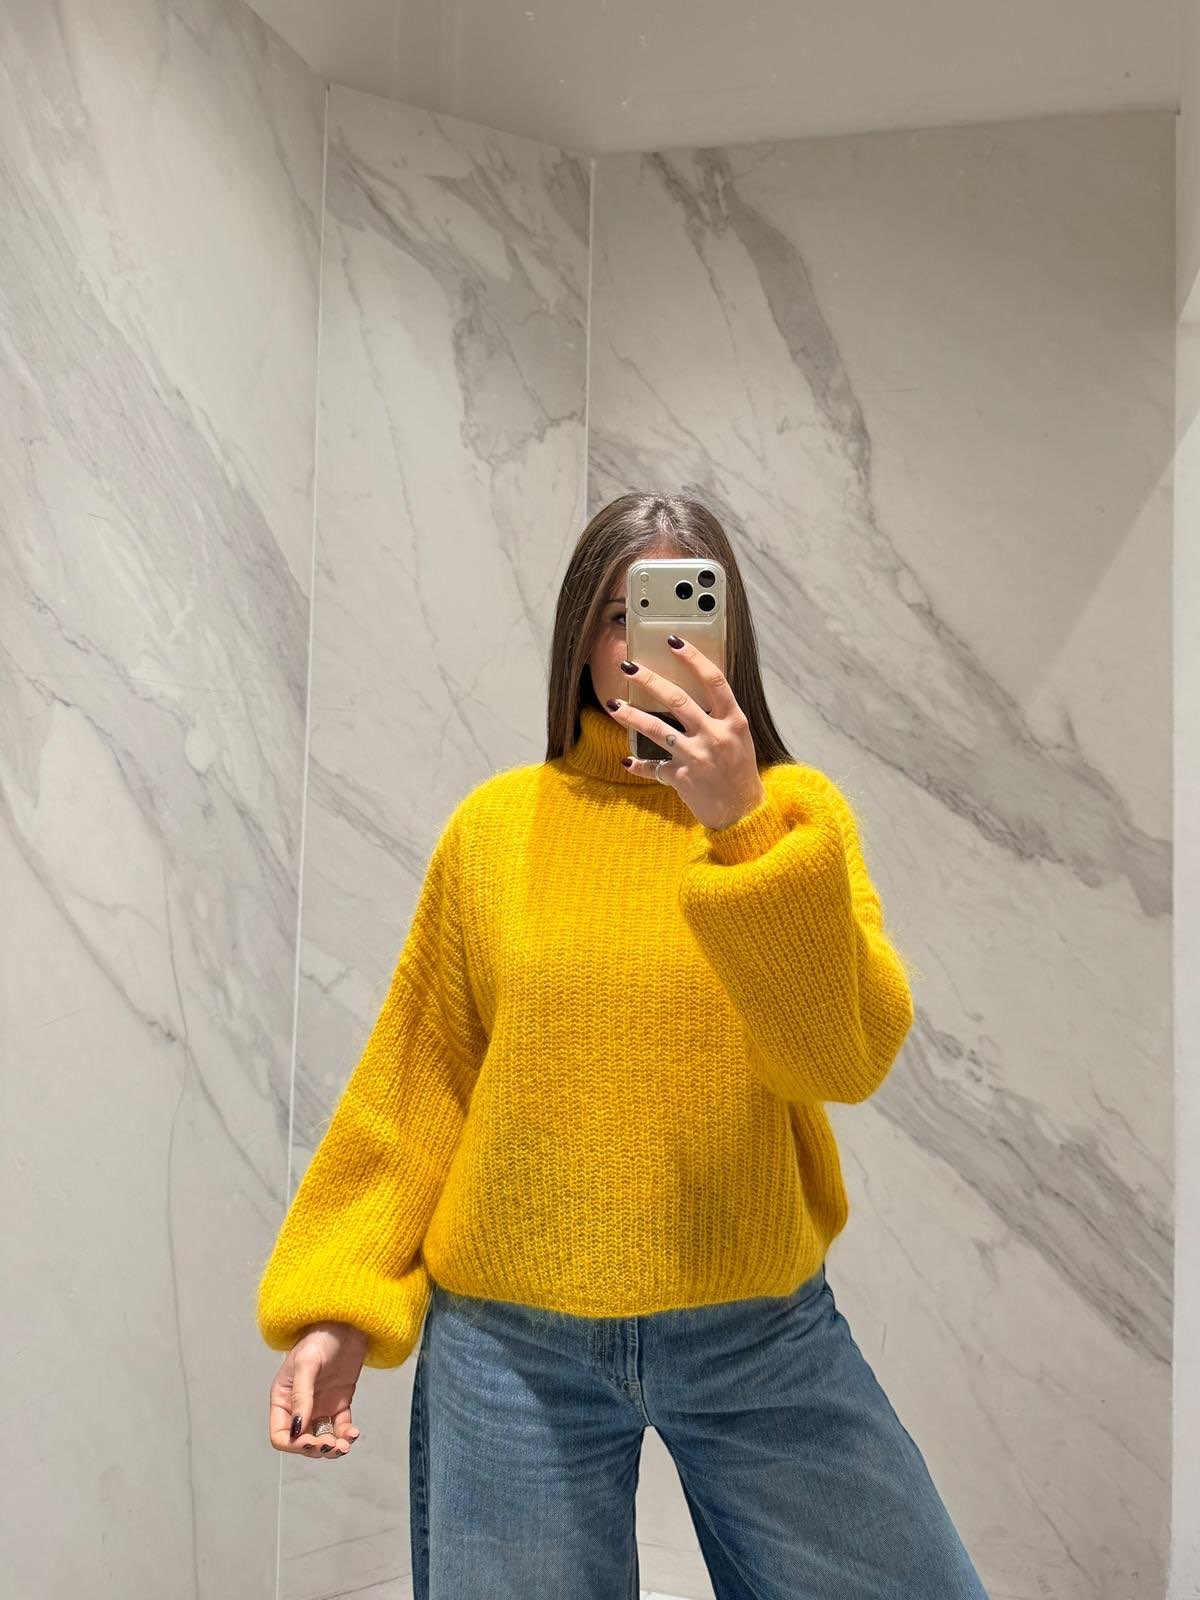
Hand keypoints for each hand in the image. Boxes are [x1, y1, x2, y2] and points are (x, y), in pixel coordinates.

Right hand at [268, 1320, 368, 1458]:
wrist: (349, 1322)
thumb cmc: (321, 1336)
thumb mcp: (307, 1363)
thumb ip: (302, 1395)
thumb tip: (297, 1428)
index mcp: (283, 1398)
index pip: (281, 1434)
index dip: (294, 1445)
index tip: (312, 1442)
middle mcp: (299, 1406)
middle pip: (302, 1442)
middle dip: (316, 1448)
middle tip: (333, 1445)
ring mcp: (320, 1406)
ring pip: (322, 1439)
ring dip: (332, 1448)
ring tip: (345, 1445)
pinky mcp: (339, 1403)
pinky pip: (340, 1428)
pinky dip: (346, 1435)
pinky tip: (354, 1434)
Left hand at [606, 635, 766, 829]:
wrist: (743, 813)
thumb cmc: (740, 771)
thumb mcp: (738, 737)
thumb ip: (719, 714)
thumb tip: (688, 689)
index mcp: (734, 721)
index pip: (713, 680)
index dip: (693, 658)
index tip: (673, 641)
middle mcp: (715, 736)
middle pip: (676, 699)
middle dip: (648, 680)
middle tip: (628, 666)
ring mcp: (697, 757)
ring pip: (656, 729)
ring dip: (630, 715)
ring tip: (613, 704)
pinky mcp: (682, 778)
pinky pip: (653, 767)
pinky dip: (639, 764)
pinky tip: (627, 760)